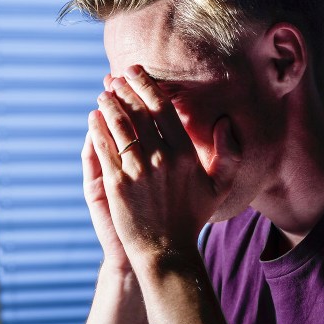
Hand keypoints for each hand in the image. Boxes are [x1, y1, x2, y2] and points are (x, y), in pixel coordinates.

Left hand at [87, 66, 240, 262]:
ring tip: (104, 93)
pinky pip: (105, 146)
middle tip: (115, 77)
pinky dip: (98, 128)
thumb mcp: (218, 187)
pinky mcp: (117, 183)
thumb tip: (225, 122)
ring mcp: (137, 170)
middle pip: (138, 111)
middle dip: (125, 88)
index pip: (163, 108)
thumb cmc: (192, 218)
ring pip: (119, 124)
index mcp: (185, 154)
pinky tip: (94, 118)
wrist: (166, 250)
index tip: (136, 72)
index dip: (147, 85)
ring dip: (109, 104)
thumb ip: (229, 153)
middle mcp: (162, 157)